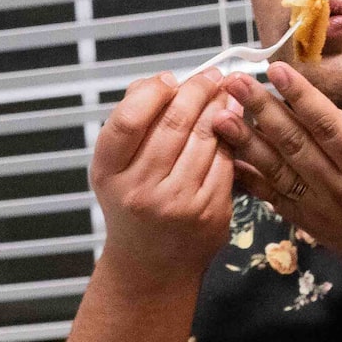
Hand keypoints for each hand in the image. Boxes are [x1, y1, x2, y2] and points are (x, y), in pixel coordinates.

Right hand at [88, 69, 237, 293]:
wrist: (151, 264)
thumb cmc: (133, 204)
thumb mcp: (115, 166)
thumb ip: (131, 120)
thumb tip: (163, 81)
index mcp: (109, 172)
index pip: (128, 119)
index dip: (152, 91)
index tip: (169, 81)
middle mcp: (139, 190)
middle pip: (173, 122)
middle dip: (197, 90)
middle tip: (210, 76)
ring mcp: (177, 203)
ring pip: (205, 137)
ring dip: (219, 107)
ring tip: (224, 93)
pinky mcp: (209, 212)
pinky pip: (225, 161)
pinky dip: (231, 137)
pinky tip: (233, 124)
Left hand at [209, 65, 341, 290]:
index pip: (328, 124)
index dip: (300, 96)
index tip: (276, 70)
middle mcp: (339, 187)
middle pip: (292, 143)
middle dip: (260, 109)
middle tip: (232, 82)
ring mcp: (322, 209)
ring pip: (277, 170)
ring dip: (246, 142)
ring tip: (219, 117)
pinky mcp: (313, 226)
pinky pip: (276, 199)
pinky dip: (252, 180)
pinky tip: (229, 162)